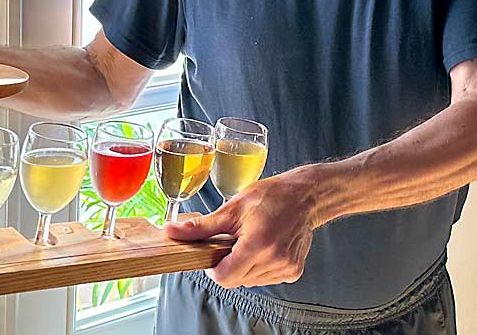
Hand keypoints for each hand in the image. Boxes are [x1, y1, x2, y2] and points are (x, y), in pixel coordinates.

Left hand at [164, 170, 318, 288]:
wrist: (305, 196)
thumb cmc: (270, 196)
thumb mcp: (232, 208)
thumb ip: (201, 227)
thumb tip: (172, 231)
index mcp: (257, 245)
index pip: (224, 277)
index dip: (212, 267)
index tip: (212, 252)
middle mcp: (274, 261)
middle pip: (235, 279)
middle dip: (227, 263)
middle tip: (231, 240)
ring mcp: (286, 269)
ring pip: (250, 281)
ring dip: (243, 266)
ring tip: (249, 240)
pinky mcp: (293, 272)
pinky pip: (266, 278)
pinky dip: (258, 266)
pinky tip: (262, 246)